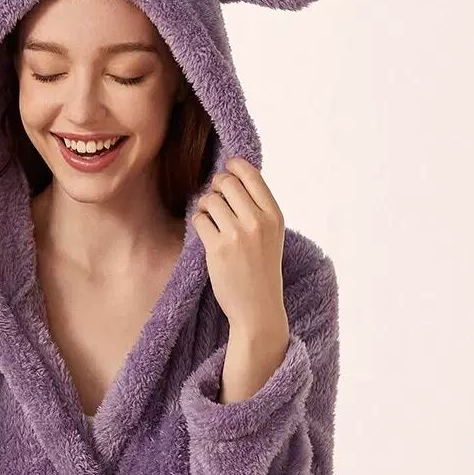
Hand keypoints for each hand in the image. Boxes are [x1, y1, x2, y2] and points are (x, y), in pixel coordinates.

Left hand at [190, 156, 287, 335]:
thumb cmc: (262, 271)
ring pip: (210, 199)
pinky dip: (198, 222)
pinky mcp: (217, 249)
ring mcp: (237, 235)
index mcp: (275, 215)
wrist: (257, 308)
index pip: (251, 174)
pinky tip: (205, 233)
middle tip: (215, 200)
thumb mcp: (272, 234)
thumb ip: (258, 207)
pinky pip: (199, 219)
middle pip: (227, 182)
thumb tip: (233, 176)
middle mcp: (257, 221)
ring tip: (209, 217)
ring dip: (204, 205)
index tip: (226, 169)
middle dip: (216, 187)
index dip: (234, 166)